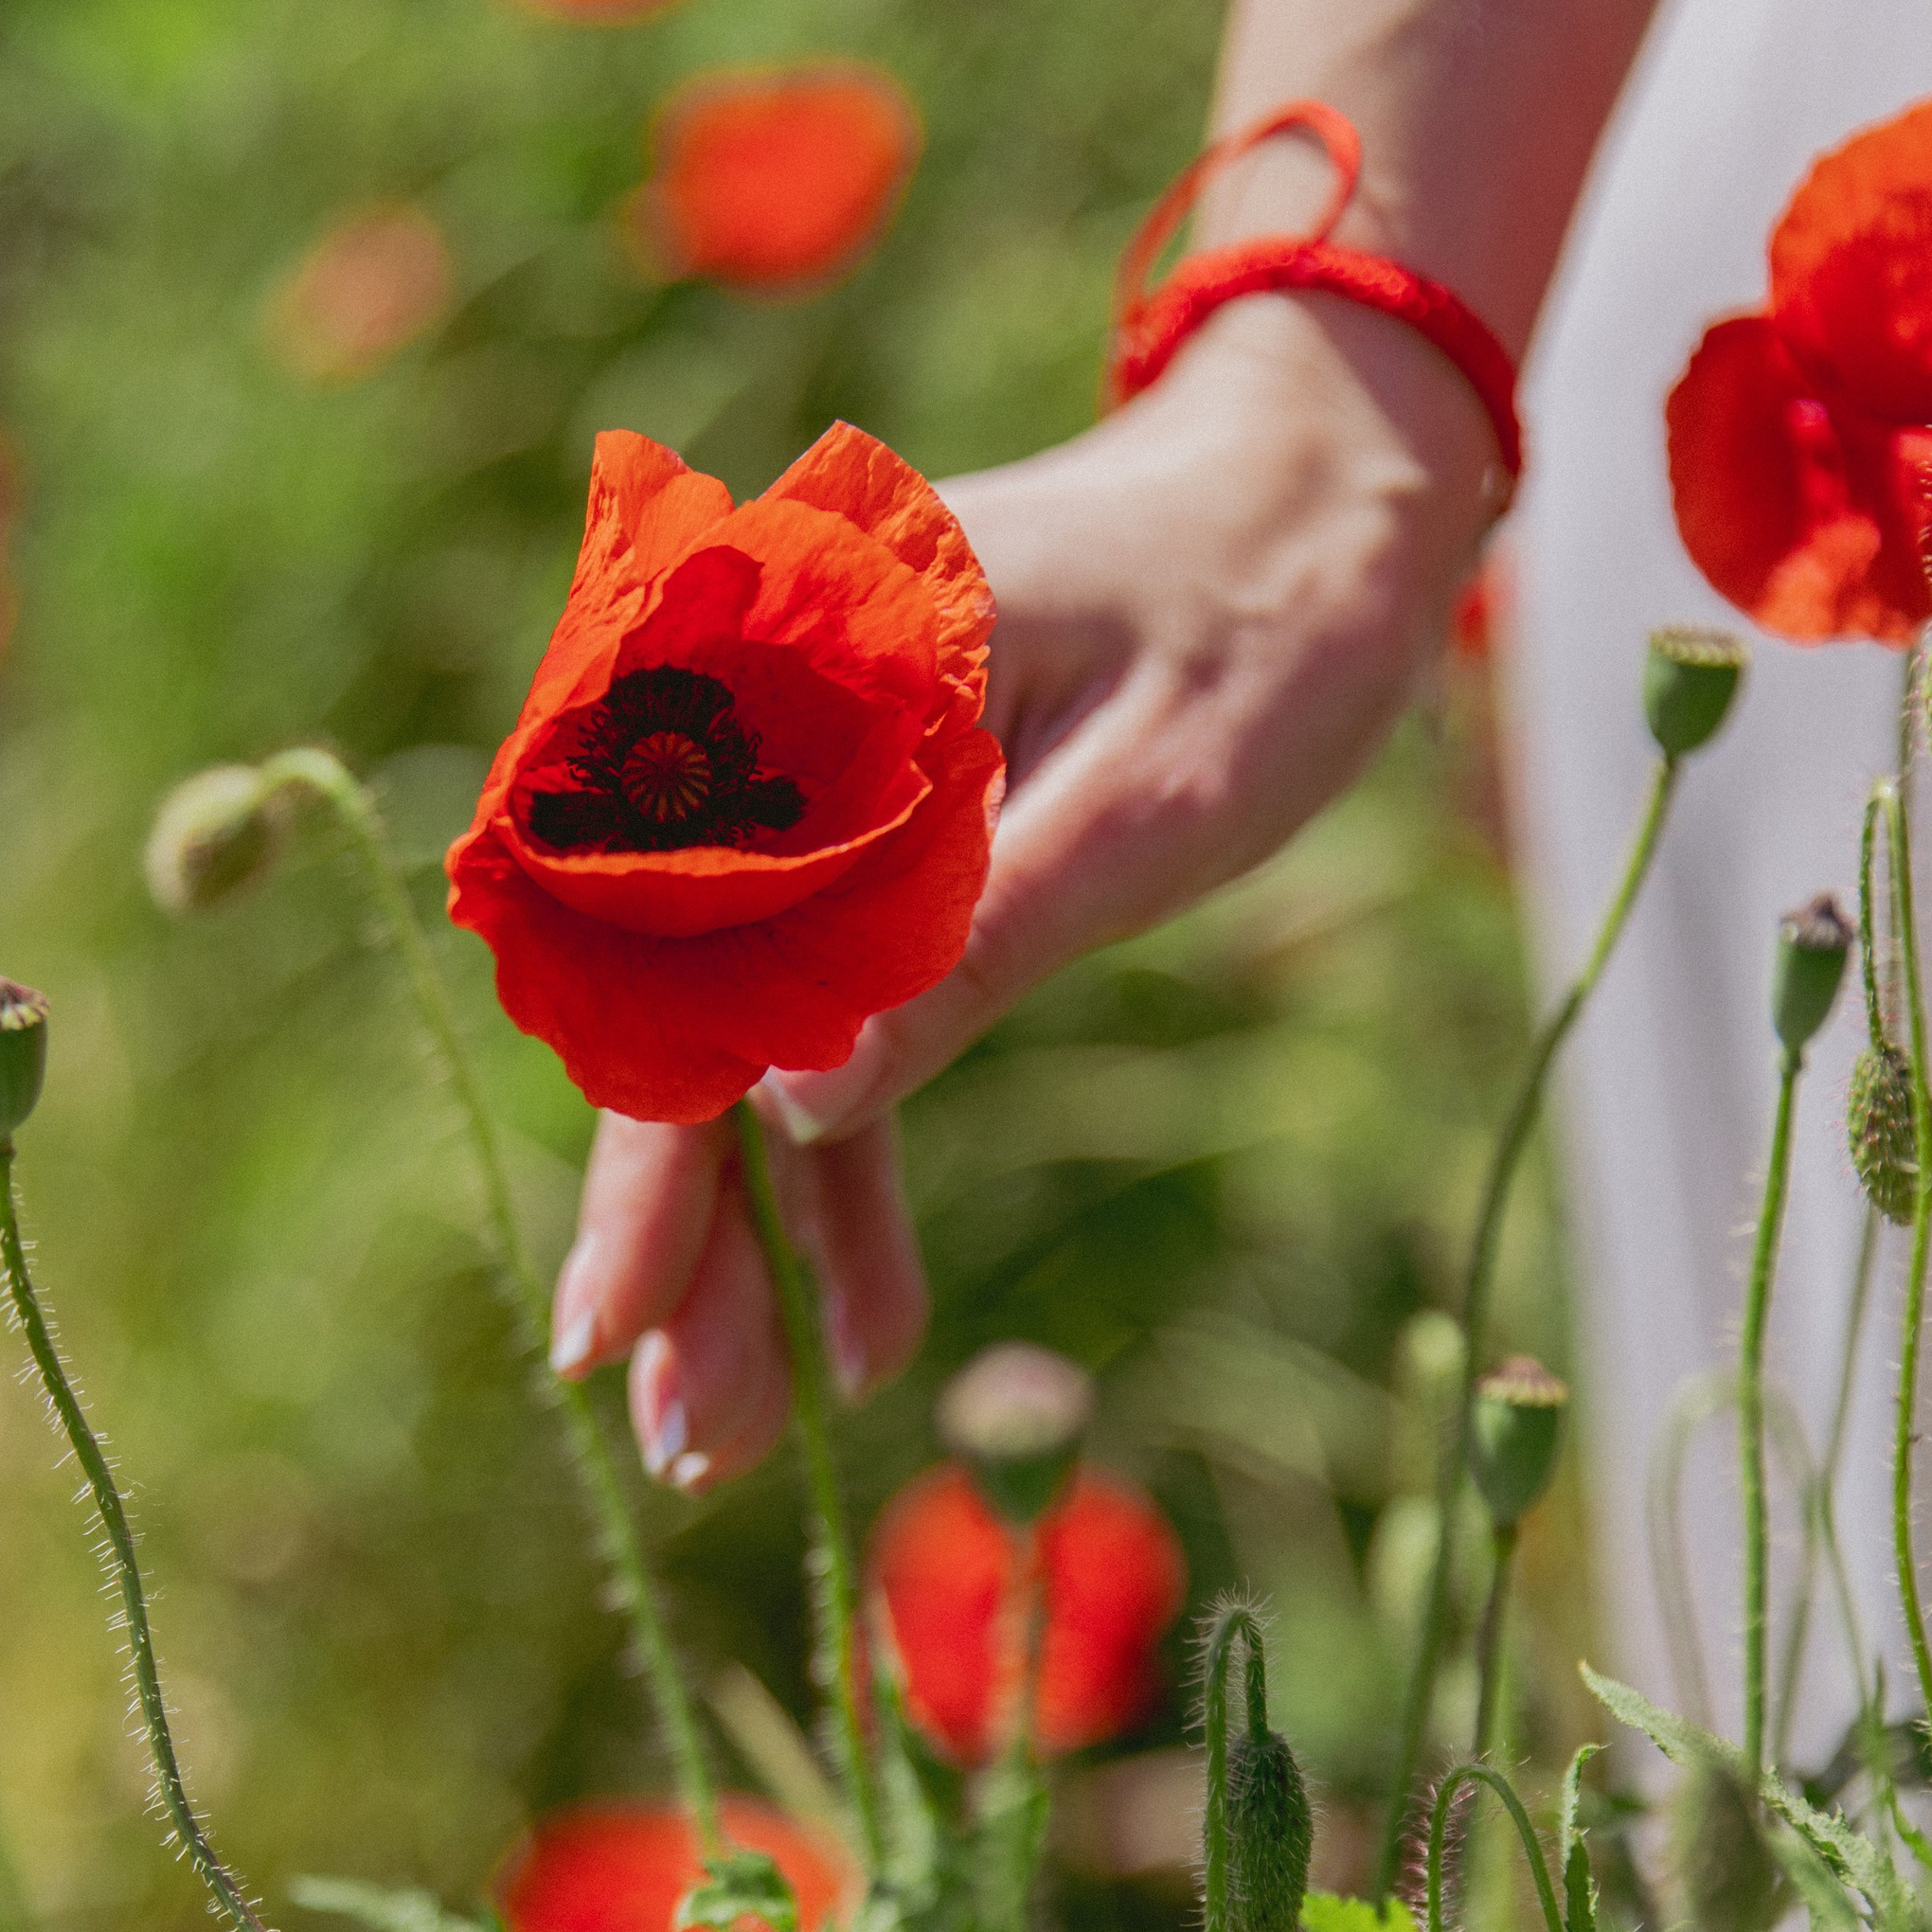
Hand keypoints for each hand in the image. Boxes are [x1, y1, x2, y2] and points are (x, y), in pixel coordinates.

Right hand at [547, 292, 1496, 1486]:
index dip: (645, 1159)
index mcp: (804, 666)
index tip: (611, 1331)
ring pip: (742, 1046)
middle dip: (685, 1239)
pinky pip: (825, 1022)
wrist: (1320, 484)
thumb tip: (801, 1112)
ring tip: (740, 1433)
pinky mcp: (857, 839)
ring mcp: (796, 786)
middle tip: (680, 1447)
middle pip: (686, 1019)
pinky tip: (861, 1320)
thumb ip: (975, 939)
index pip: (681, 953)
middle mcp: (755, 719)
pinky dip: (843, 1167)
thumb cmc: (1270, 613)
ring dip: (752, 1237)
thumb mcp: (1155, 792)